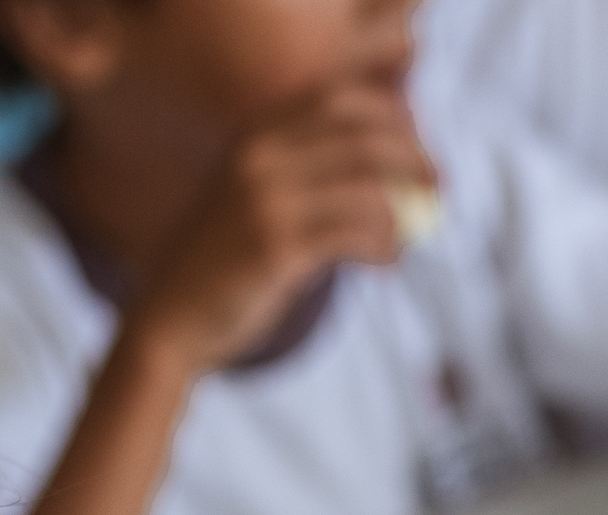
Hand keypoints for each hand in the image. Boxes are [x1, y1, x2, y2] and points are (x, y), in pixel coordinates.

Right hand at [130, 84, 432, 372]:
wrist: (168, 321)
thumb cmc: (222, 264)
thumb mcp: (253, 197)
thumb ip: (306, 174)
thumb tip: (389, 167)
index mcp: (255, 135)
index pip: (342, 99)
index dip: (392, 115)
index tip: (419, 143)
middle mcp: (260, 156)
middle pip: (365, 135)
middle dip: (414, 156)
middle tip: (439, 186)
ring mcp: (266, 200)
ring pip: (368, 187)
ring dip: (402, 214)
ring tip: (405, 239)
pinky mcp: (277, 247)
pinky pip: (357, 234)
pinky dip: (386, 248)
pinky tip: (387, 264)